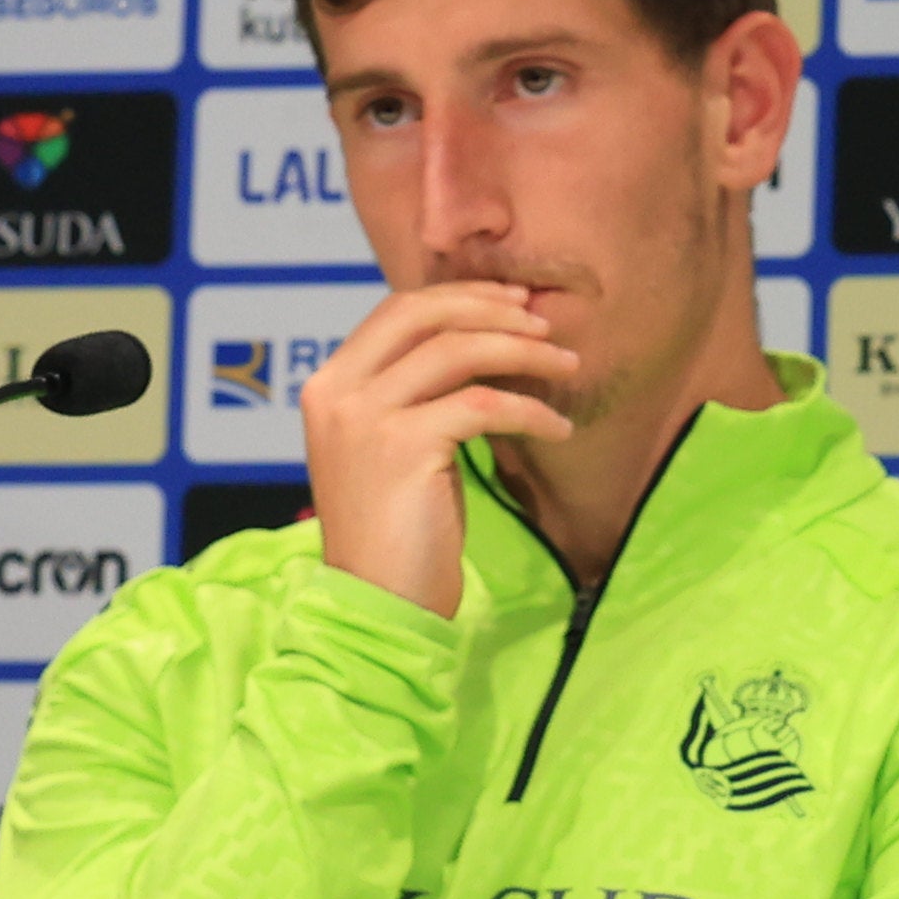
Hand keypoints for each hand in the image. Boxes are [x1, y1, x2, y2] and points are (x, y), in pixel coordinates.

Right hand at [299, 280, 568, 616]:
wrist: (380, 602)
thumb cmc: (399, 527)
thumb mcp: (395, 443)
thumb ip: (413, 389)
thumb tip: (478, 333)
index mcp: (330, 385)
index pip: (399, 310)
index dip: (462, 297)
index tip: (514, 302)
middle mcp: (337, 393)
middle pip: (425, 315)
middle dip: (493, 310)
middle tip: (546, 324)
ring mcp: (364, 417)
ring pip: (459, 351)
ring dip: (525, 352)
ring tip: (569, 365)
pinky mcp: (403, 447)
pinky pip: (485, 404)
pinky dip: (532, 410)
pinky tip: (559, 428)